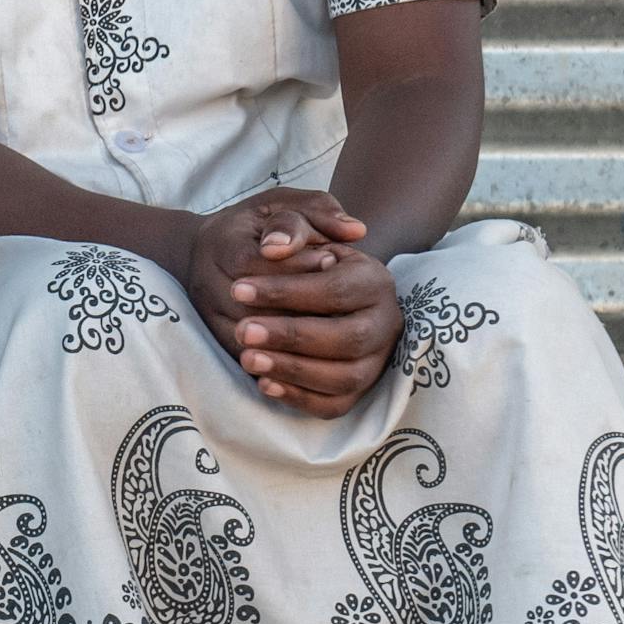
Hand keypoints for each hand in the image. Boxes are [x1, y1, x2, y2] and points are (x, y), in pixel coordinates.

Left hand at [183, 190, 397, 416]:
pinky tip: (265, 384)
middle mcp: (385, 320)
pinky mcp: (359, 388)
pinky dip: (301, 398)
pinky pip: (336, 405)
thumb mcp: (292, 218)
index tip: (238, 290)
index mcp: (374, 278)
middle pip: (346, 338)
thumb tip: (276, 246)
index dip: (285, 292)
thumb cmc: (293, 246)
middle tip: (242, 332)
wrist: (300, 275)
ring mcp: (376, 358)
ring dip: (293, 371)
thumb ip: (288, 223)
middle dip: (290, 336)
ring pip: (345, 377)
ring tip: (247, 359)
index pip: (334, 290)